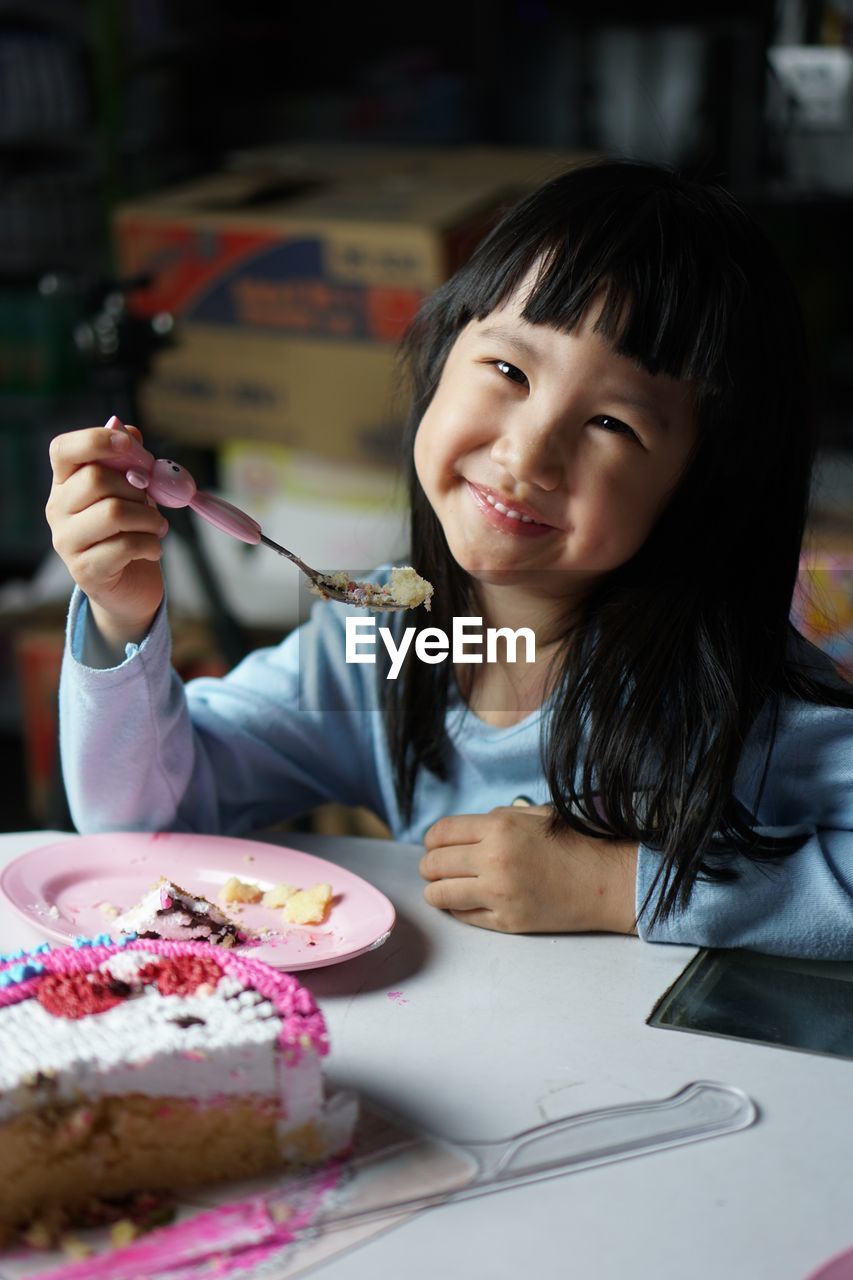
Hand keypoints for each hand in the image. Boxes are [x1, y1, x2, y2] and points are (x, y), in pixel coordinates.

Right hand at [46, 425, 167, 651]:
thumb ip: (130, 462)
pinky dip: (151, 545)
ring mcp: (67, 542)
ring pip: (114, 512)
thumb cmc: (130, 531)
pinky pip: (126, 545)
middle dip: (138, 488)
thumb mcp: (133, 492)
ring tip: (157, 527)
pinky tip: (152, 550)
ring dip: (149, 518)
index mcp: (65, 483)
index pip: (64, 450)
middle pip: (97, 479)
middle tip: (153, 502)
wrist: (130, 587)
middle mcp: (57, 510)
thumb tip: (128, 429)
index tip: (130, 444)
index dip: (96, 440)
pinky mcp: (85, 571)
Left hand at [419, 805, 637, 934]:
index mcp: (499, 828)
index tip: (436, 846)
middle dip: (430, 866)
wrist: (607, 881)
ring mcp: (498, 894)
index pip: (441, 833)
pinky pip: (463, 916)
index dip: (432, 840)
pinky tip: (469, 902)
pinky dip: (458, 909)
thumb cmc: (574, 843)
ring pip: (439, 894)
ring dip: (437, 890)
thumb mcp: (535, 815)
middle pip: (434, 864)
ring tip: (447, 887)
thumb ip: (496, 819)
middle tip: (438, 868)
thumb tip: (461, 832)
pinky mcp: (507, 922)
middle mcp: (493, 860)